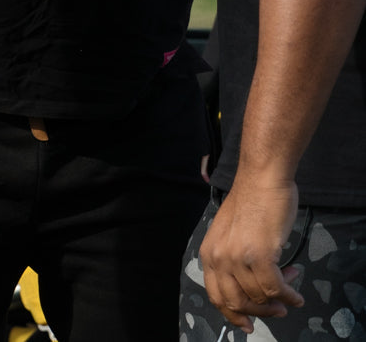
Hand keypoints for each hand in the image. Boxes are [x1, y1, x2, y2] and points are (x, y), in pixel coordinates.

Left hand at [199, 181, 304, 332]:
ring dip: (280, 298)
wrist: (261, 180)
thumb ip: (232, 260)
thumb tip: (249, 290)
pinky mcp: (260, 255)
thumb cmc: (250, 203)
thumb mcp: (230, 235)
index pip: (216, 295)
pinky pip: (276, 288)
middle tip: (277, 311)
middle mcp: (219, 257)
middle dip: (260, 312)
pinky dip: (289, 295)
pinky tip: (296, 293)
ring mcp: (238, 257)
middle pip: (238, 302)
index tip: (246, 325)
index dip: (232, 314)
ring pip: (260, 296)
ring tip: (290, 285)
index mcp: (209, 252)